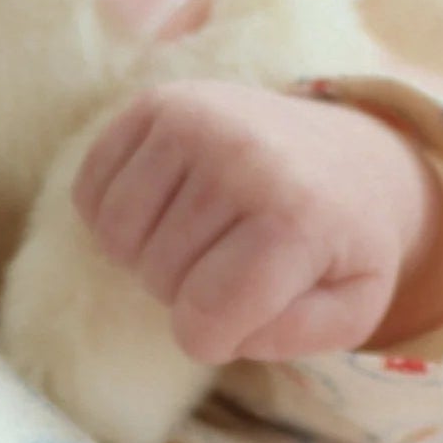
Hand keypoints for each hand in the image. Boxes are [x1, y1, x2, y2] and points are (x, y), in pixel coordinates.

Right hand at [72, 78, 442, 364]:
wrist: (347, 154)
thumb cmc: (338, 244)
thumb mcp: (352, 308)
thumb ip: (295, 336)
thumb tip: (224, 326)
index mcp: (296, 218)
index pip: (203, 320)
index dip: (212, 339)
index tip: (244, 314)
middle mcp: (243, 157)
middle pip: (157, 278)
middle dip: (183, 292)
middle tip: (226, 263)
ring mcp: (195, 121)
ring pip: (115, 239)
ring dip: (145, 255)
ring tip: (195, 236)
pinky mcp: (157, 103)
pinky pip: (90, 193)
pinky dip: (114, 216)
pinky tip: (162, 208)